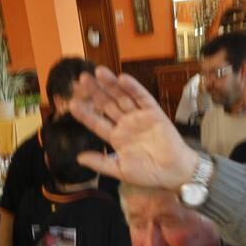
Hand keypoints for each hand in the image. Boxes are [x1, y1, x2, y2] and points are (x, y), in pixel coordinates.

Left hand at [69, 67, 199, 188]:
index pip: (97, 123)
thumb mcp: (120, 170)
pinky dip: (133, 88)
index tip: (72, 104)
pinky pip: (142, 97)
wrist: (173, 172)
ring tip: (98, 72)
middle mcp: (126, 124)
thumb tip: (78, 158)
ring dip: (111, 85)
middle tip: (82, 78)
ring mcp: (139, 116)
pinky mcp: (154, 112)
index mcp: (116, 138)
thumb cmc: (148, 174)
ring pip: (122, 97)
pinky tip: (122, 78)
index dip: (85, 114)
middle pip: (107, 105)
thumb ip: (100, 163)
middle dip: (95, 92)